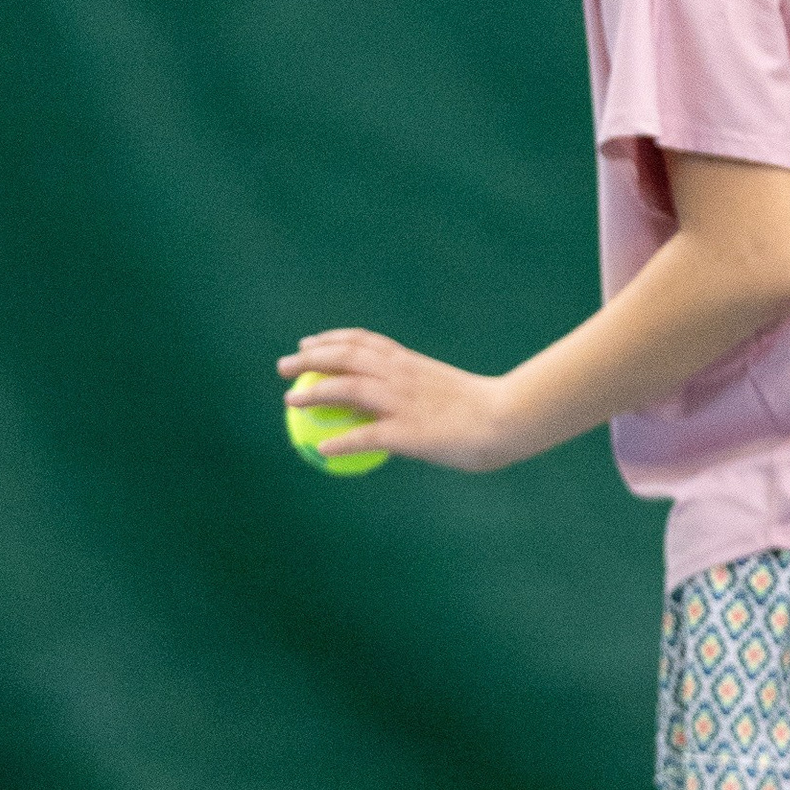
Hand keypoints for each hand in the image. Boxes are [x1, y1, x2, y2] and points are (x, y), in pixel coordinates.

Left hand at [278, 330, 516, 472]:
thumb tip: (399, 408)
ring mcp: (402, 402)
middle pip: (345, 358)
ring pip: (348, 389)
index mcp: (410, 363)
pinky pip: (366, 436)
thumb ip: (419, 393)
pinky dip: (342, 440)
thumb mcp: (445, 392)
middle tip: (283, 367)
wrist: (507, 418)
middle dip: (309, 359)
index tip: (308, 343)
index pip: (363, 342)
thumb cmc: (484, 409)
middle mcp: (400, 375)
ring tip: (290, 401)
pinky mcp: (407, 432)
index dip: (331, 340)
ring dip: (314, 393)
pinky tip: (323, 449)